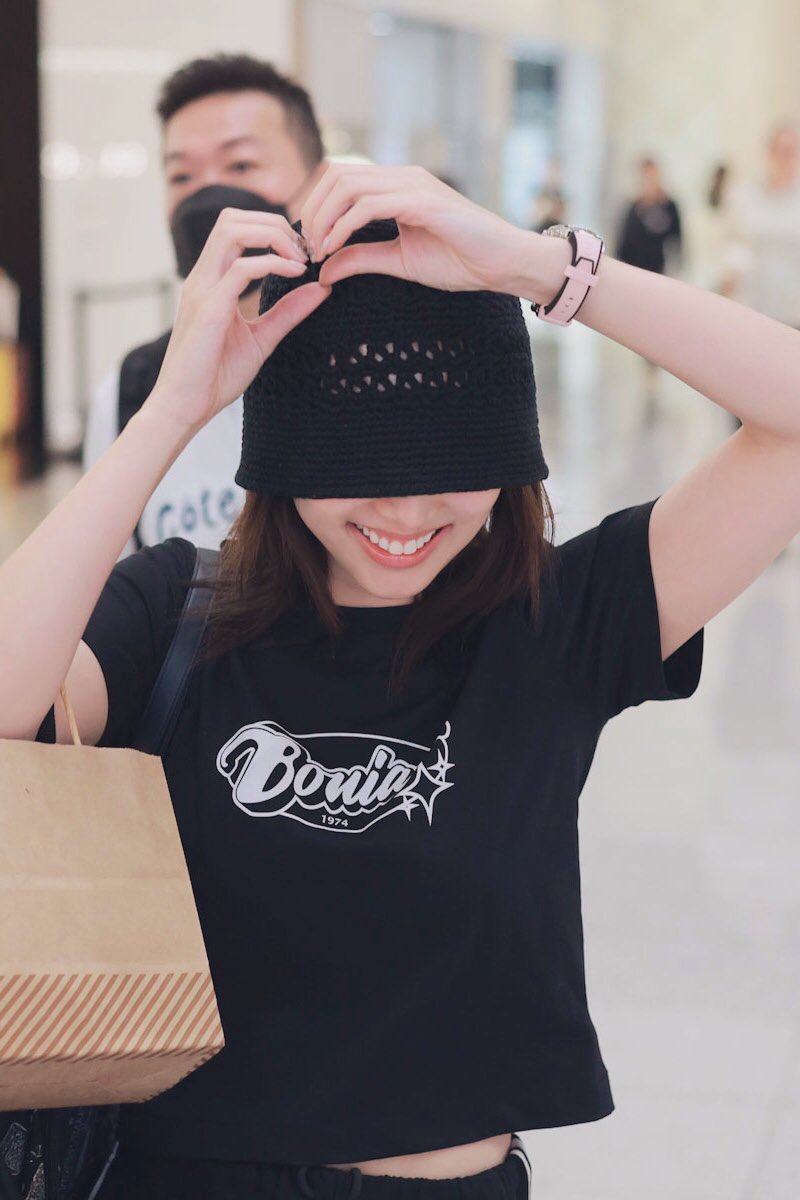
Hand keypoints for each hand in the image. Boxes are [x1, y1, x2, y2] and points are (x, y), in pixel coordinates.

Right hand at [148, 209, 329, 431]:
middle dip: (274, 223)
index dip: (272, 229)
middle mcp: (203, 277)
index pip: (236, 228)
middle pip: (232, 217)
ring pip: (232, 230)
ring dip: (272, 235)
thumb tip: (321, 288)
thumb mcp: (262, 338)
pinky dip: (272, 264)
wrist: (185, 407)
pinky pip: (241, 269)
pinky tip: (295, 274)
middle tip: (305, 251)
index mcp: (212, 281)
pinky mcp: (208, 309)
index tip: (303, 253)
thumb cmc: (215, 376)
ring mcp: (202, 289)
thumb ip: (288, 312)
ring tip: (300, 259)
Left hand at [300, 164, 532, 294]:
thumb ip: (361, 259)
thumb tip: (323, 270)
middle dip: (313, 210)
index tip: (310, 245)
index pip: (340, 179)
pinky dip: (343, 226)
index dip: (316, 207)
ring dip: (324, 219)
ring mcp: (412, 185)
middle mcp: (402, 178)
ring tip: (319, 251)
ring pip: (348, 185)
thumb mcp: (399, 261)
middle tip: (308, 248)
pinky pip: (369, 205)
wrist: (502, 264)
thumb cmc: (460, 261)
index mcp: (396, 187)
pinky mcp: (422, 201)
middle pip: (336, 174)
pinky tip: (334, 248)